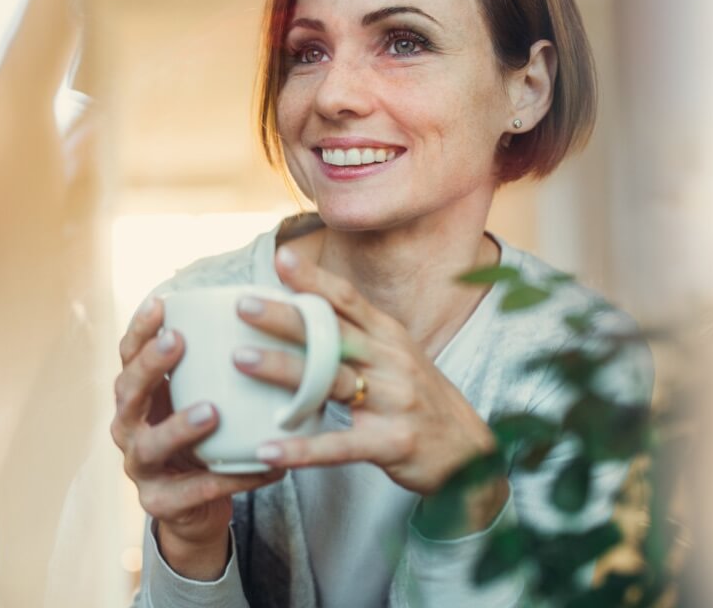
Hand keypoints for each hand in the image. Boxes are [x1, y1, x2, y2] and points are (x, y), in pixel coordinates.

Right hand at [111, 297, 285, 577]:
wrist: (197, 506)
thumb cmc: (204, 437)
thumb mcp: (203, 396)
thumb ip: (219, 364)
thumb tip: (271, 304)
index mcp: (137, 395)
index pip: (128, 356)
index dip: (140, 329)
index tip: (162, 303)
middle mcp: (129, 427)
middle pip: (128, 392)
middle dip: (149, 365)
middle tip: (176, 342)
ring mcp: (140, 467)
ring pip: (150, 445)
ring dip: (179, 426)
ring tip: (211, 411)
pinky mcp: (159, 504)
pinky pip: (195, 490)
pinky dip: (230, 478)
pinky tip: (262, 466)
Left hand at [231, 246, 499, 498]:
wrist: (470, 454)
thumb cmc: (420, 402)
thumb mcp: (397, 359)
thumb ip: (355, 339)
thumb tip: (301, 316)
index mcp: (390, 337)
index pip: (349, 300)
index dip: (315, 278)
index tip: (280, 257)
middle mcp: (393, 361)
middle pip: (333, 333)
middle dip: (287, 317)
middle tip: (243, 305)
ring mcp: (395, 401)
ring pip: (333, 381)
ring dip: (285, 370)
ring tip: (242, 360)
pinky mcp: (393, 443)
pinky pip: (340, 445)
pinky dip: (302, 449)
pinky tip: (267, 449)